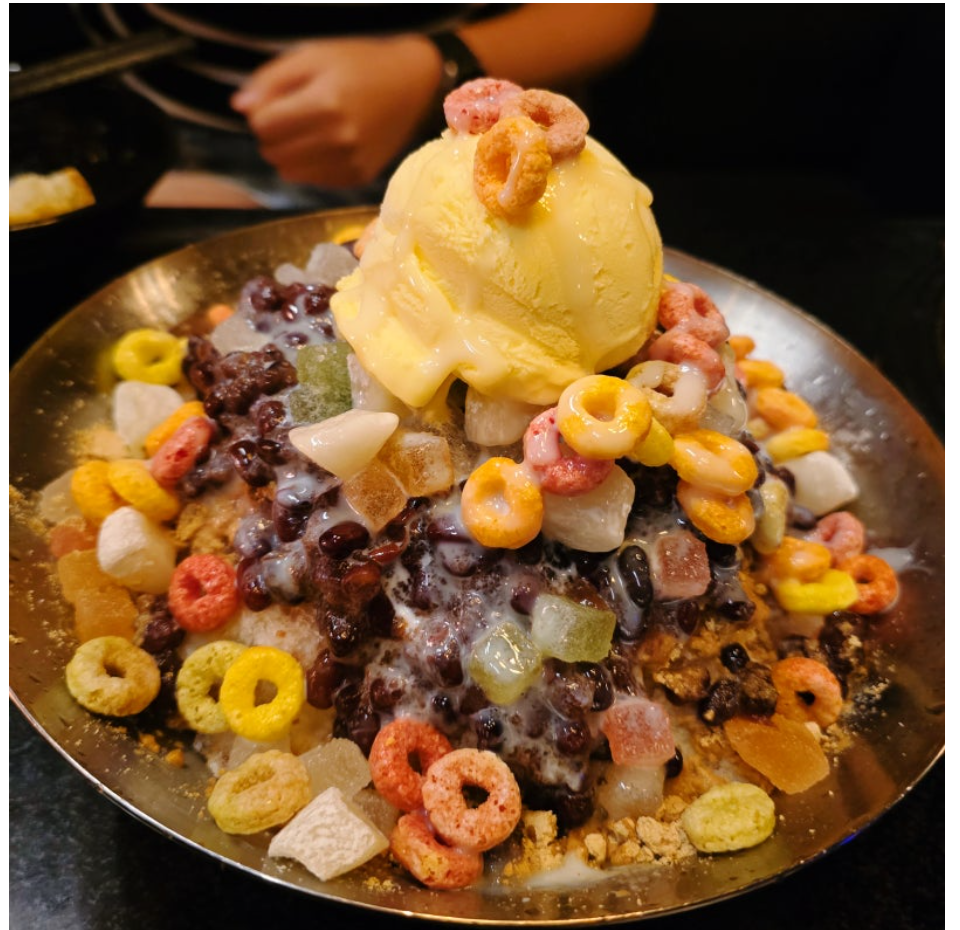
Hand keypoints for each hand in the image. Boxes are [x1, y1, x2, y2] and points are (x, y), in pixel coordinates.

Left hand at [231, 36, 441, 187]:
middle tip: (291, 117)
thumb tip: (240, 107)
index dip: (261, 113)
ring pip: (289, 172)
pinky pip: (313, 180)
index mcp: (325, 103)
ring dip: (288, 154)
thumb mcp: (312, 56)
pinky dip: (310, 165)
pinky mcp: (358, 177)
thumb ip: (271, 80)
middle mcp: (339, 139)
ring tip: (307, 132)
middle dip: (272, 136)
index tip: (277, 102)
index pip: (262, 125)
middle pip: (272, 153)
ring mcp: (350, 162)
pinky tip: (328, 145)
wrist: (410, 85)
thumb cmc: (357, 64)